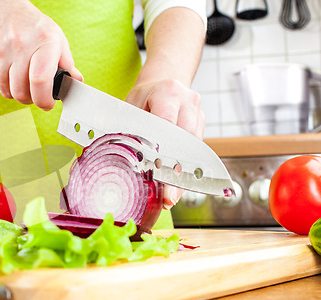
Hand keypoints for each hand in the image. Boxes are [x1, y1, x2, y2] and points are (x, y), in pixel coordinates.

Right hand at [0, 0, 82, 109]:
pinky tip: (10, 76)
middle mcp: (19, 47)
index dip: (44, 100)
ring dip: (16, 93)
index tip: (48, 104)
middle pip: (21, 92)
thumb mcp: (55, 37)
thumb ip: (67, 62)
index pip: (40, 81)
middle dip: (30, 99)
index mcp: (43, 43)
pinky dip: (3, 86)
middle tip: (35, 94)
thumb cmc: (31, 24)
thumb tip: (76, 82)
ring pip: (7, 91)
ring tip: (22, 83)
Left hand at [126, 78, 204, 208]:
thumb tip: (118, 156)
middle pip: (185, 142)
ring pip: (194, 151)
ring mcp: (199, 114)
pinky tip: (177, 189)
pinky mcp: (202, 126)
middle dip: (176, 172)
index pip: (167, 125)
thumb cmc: (143, 96)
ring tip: (172, 197)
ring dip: (183, 177)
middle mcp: (188, 102)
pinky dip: (186, 172)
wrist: (164, 81)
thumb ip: (128, 128)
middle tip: (168, 197)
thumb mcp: (130, 105)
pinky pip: (196, 153)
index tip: (158, 173)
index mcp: (168, 92)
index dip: (163, 152)